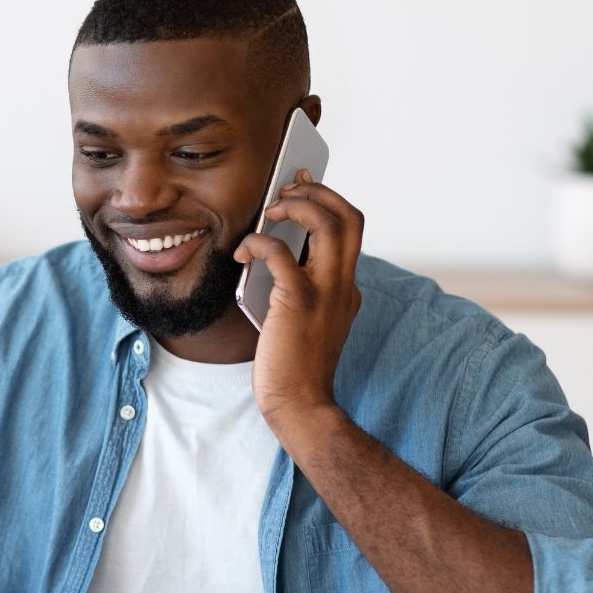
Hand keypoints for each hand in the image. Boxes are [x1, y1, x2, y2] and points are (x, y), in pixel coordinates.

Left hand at [233, 170, 362, 444]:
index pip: (351, 230)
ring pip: (327, 223)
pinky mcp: (298, 301)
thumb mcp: (305, 320)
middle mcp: (343, 285)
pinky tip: (242, 251)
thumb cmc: (293, 367)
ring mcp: (325, 292)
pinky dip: (259, 241)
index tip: (304, 188)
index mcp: (346, 289)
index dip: (328, 202)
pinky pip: (281, 252)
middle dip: (319, 193)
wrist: (299, 404)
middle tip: (287, 191)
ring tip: (270, 209)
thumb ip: (298, 287)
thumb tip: (270, 252)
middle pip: (349, 216)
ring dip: (297, 205)